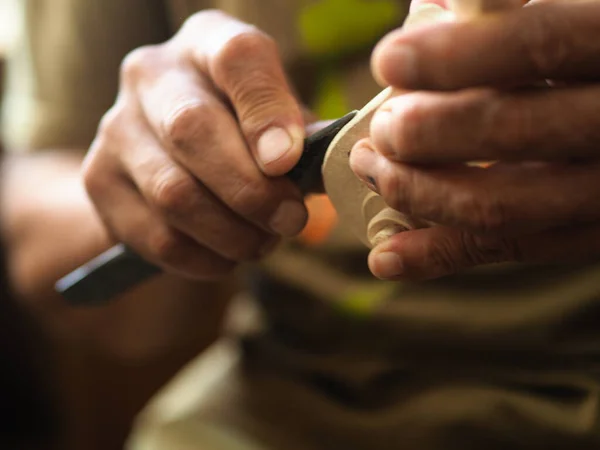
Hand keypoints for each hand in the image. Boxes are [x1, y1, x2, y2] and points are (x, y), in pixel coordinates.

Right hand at [83, 10, 308, 279]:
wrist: (174, 155)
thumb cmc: (244, 133)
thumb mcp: (280, 122)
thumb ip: (305, 145)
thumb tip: (321, 183)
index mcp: (207, 44)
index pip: (236, 57)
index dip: (267, 111)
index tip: (288, 161)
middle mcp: (152, 75)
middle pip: (193, 130)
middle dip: (252, 191)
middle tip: (290, 220)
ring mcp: (117, 126)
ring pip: (174, 193)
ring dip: (231, 233)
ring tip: (263, 242)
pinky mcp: (99, 179)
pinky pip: (156, 235)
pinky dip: (203, 258)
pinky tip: (227, 255)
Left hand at [351, 0, 599, 280]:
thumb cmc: (583, 50)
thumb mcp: (572, 11)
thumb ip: (503, 13)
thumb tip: (423, 19)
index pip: (539, 44)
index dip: (455, 56)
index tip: (387, 62)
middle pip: (511, 131)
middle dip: (423, 131)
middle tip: (382, 126)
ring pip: (500, 206)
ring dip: (415, 192)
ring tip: (370, 168)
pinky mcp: (587, 234)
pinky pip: (508, 248)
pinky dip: (438, 255)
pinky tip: (385, 258)